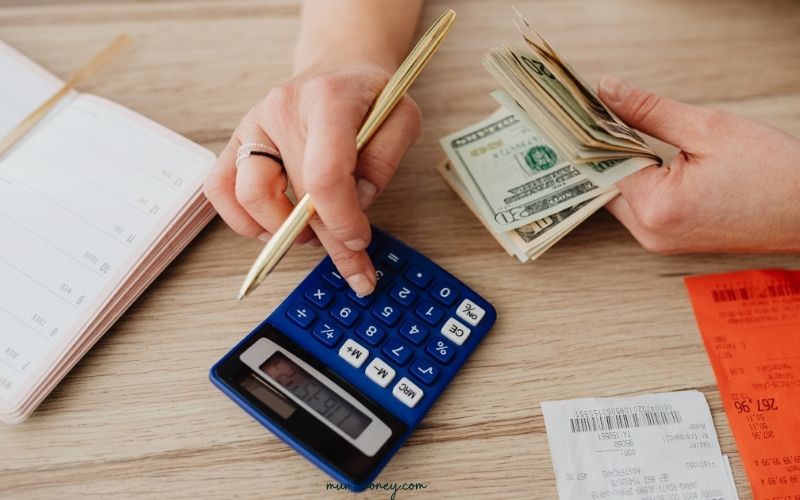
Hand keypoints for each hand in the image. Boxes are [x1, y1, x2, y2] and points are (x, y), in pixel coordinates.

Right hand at [204, 64, 420, 294]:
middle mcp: (281, 109)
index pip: (325, 174)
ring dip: (282, 230)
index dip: (342, 220)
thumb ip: (385, 161)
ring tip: (313, 234)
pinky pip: (220, 189)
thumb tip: (356, 205)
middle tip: (354, 266)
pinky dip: (244, 220)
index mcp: (327, 99)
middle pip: (295, 194)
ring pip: (249, 196)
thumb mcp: (402, 119)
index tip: (359, 241)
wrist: (339, 68)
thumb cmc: (370, 97)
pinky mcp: (237, 141)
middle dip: (328, 240)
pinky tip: (275, 227)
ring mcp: (253, 125)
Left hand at [597, 76, 799, 252]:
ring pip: (620, 196)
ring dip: (622, 165)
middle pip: (605, 184)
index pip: (603, 165)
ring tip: (627, 130)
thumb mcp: (708, 128)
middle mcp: (650, 233)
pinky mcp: (668, 240)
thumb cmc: (772, 171)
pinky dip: (638, 181)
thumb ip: (649, 111)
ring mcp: (658, 241)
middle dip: (605, 149)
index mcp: (656, 208)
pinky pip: (638, 207)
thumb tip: (607, 92)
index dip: (595, 133)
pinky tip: (646, 156)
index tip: (587, 108)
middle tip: (601, 114)